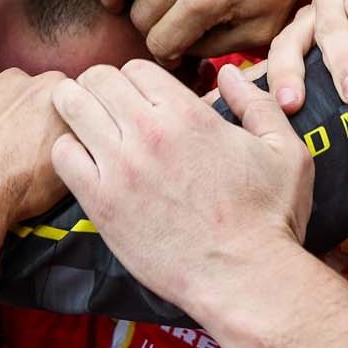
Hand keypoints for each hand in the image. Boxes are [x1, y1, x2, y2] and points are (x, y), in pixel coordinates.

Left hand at [51, 61, 313, 308]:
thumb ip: (257, 104)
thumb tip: (229, 73)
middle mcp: (149, 132)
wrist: (245, 278)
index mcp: (188, 114)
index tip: (139, 100)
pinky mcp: (101, 203)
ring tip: (86, 125)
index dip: (136, 81)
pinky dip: (68, 150)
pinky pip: (62, 155)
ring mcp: (120, 167)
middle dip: (100, 87)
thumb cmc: (269, 217)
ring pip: (71, 107)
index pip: (135, 68)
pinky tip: (85, 163)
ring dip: (76, 109)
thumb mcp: (285, 151)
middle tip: (106, 107)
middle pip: (98, 78)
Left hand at [265, 0, 347, 108]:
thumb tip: (302, 130)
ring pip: (329, 27)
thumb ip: (326, 91)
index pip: (279, 57)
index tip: (282, 108)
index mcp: (302, 35)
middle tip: (296, 104)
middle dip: (291, 73)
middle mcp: (313, 13)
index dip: (276, 80)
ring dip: (341, 62)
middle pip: (292, 40)